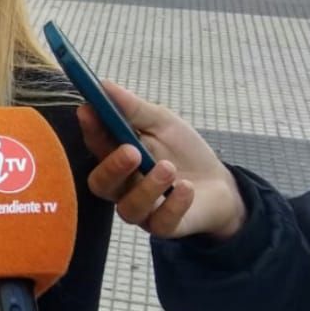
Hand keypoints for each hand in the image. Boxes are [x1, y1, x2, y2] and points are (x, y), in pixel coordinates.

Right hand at [77, 80, 245, 239]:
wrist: (220, 185)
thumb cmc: (183, 151)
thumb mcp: (162, 122)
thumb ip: (133, 108)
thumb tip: (103, 84)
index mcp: (116, 157)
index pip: (95, 144)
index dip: (90, 128)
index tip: (89, 110)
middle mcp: (122, 186)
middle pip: (100, 184)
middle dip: (112, 167)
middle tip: (132, 151)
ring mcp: (141, 209)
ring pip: (128, 208)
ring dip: (147, 186)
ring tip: (169, 168)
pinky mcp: (164, 226)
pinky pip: (160, 223)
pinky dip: (173, 204)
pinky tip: (187, 188)